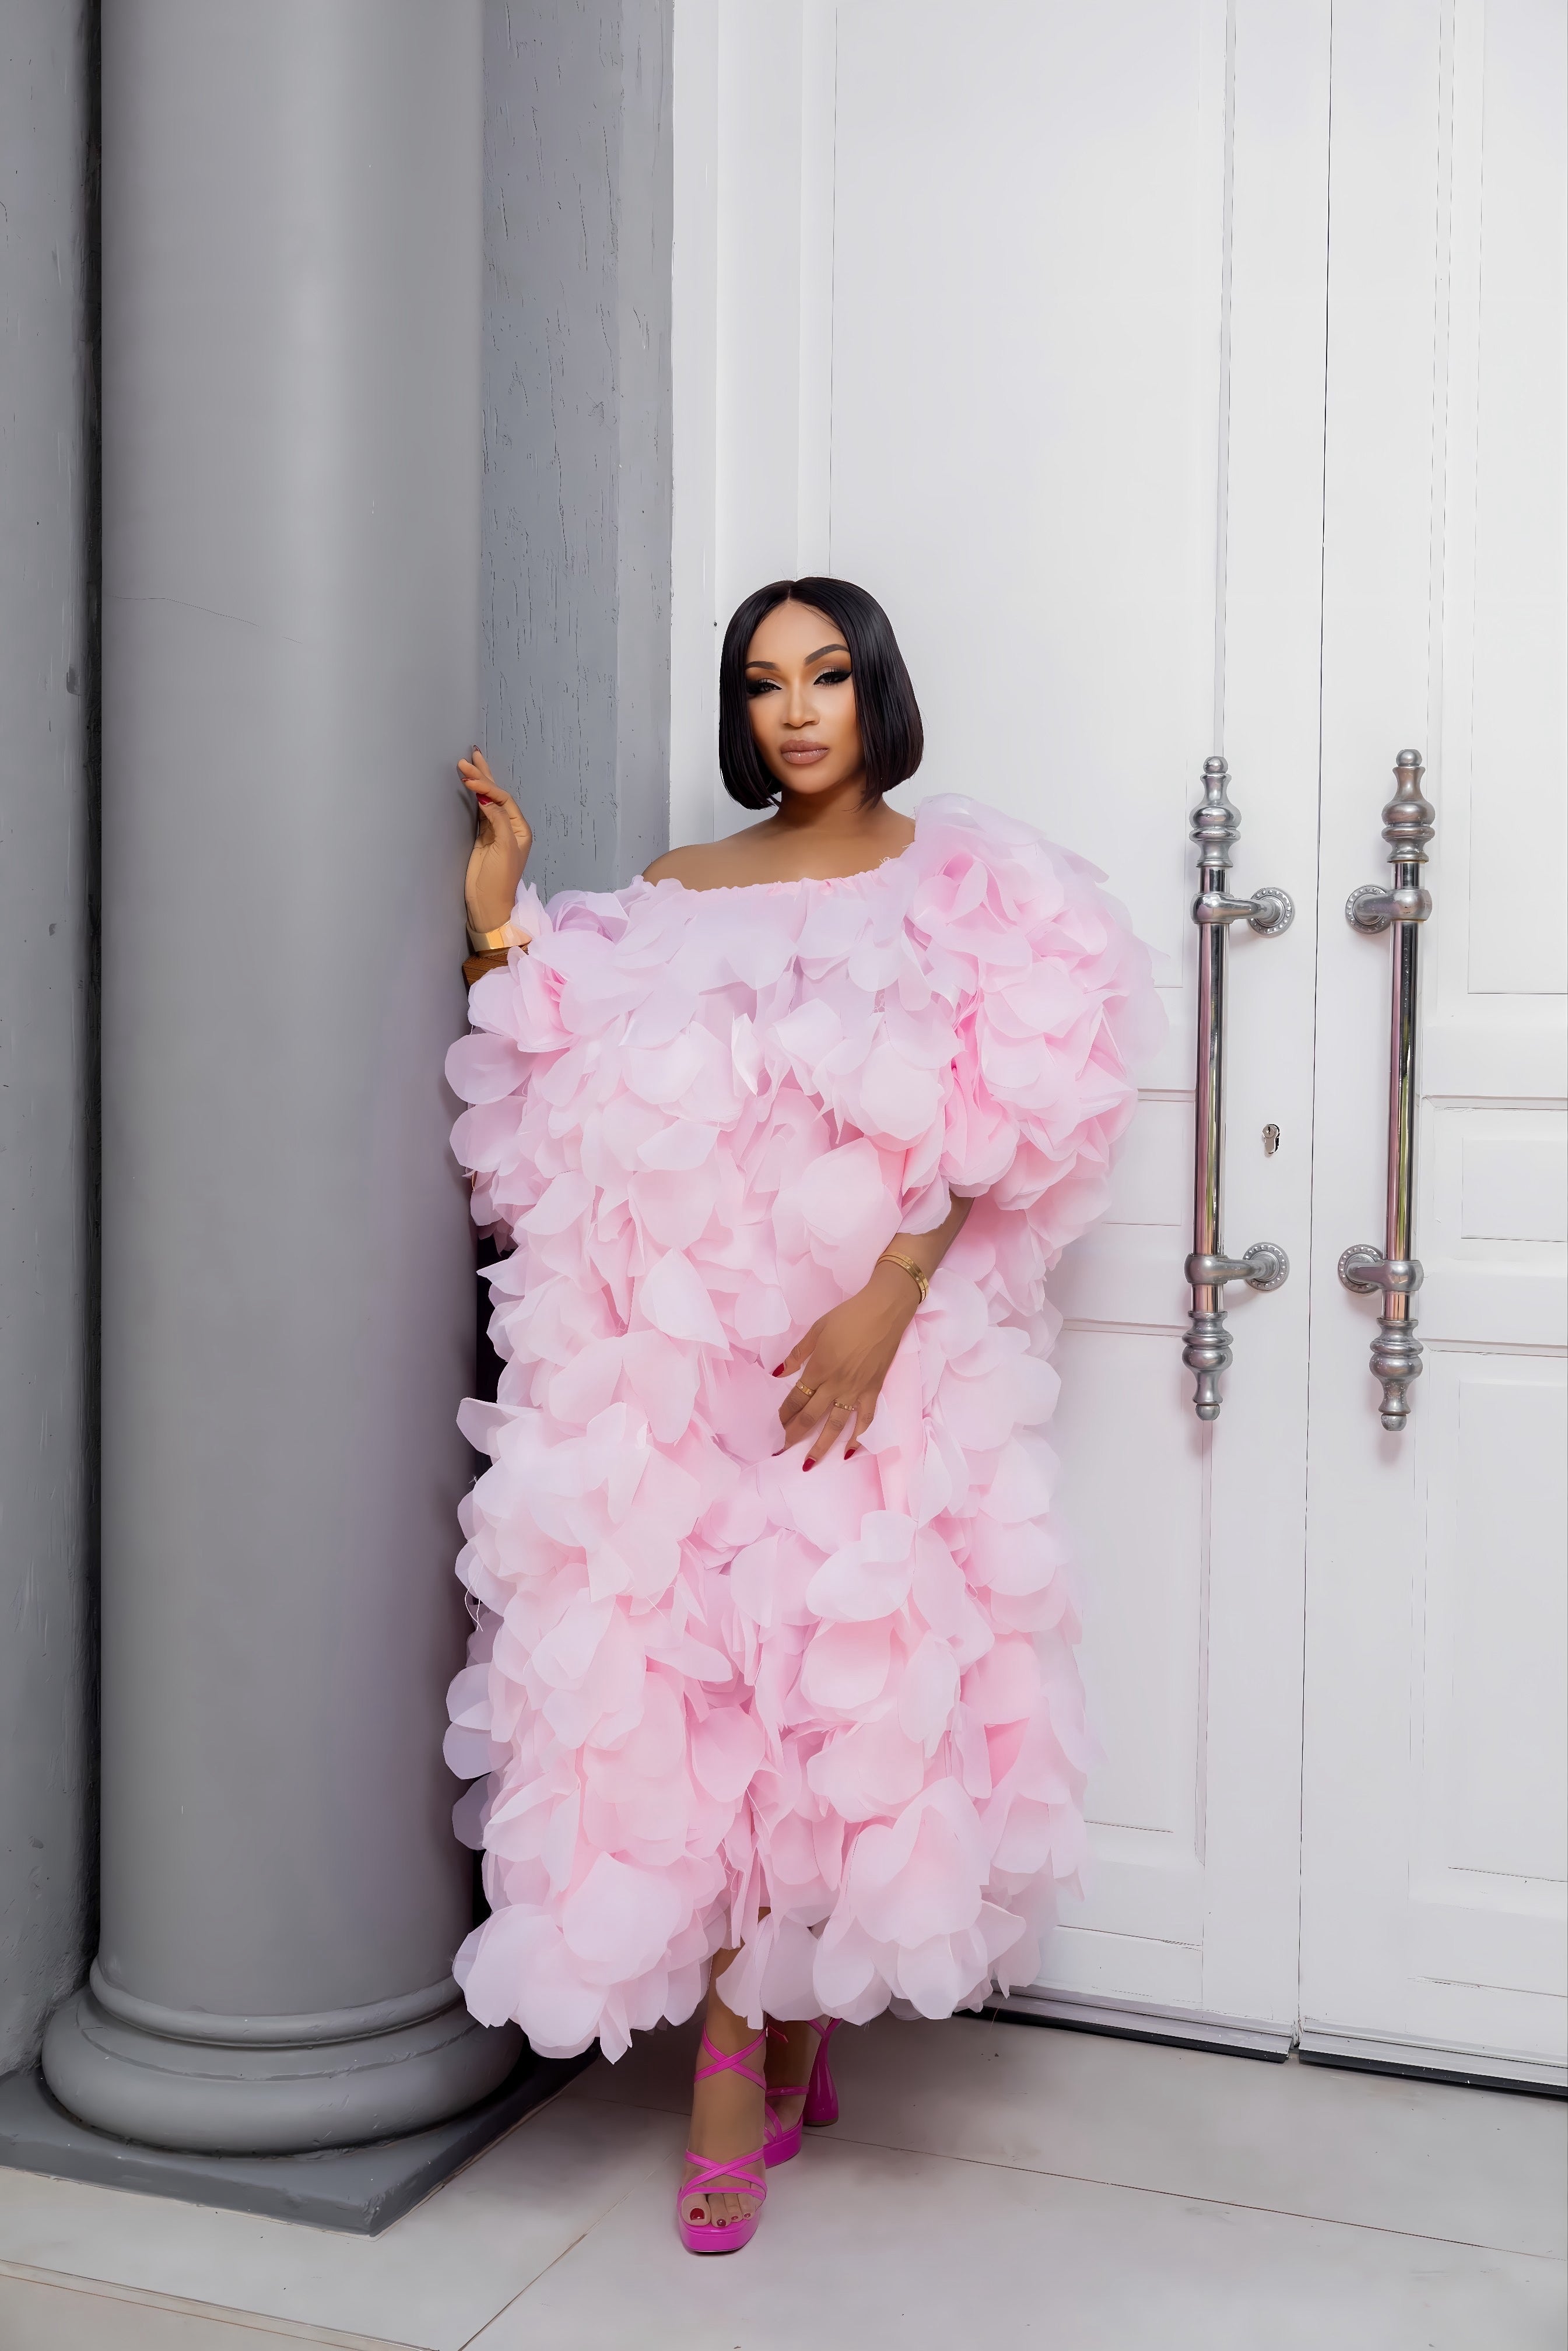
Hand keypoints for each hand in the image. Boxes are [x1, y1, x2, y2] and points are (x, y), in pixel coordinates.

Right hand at [460, 748, 531, 931]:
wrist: (488, 904)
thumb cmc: (499, 880)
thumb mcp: (504, 849)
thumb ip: (498, 821)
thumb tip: (487, 799)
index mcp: (520, 829)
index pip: (504, 799)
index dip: (487, 787)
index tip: (469, 780)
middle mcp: (510, 827)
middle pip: (496, 795)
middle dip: (483, 776)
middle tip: (468, 757)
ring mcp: (495, 831)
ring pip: (487, 800)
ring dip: (478, 782)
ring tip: (468, 764)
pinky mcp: (483, 837)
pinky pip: (479, 811)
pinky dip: (474, 797)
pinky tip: (469, 786)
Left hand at [774, 1263, 919, 1466]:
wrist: (885, 1311)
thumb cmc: (849, 1316)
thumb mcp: (817, 1329)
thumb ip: (798, 1354)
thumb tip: (778, 1373)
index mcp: (819, 1368)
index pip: (796, 1398)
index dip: (784, 1414)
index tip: (775, 1426)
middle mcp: (836, 1384)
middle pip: (811, 1416)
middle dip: (794, 1435)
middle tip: (781, 1451)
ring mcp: (856, 1391)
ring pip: (836, 1425)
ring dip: (821, 1446)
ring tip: (809, 1463)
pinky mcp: (874, 1391)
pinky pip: (865, 1420)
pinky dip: (858, 1438)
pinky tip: (849, 1452)